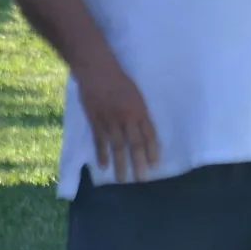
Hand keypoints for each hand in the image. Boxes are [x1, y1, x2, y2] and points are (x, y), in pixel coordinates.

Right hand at [77, 57, 159, 181]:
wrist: (97, 70)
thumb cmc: (119, 79)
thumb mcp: (136, 94)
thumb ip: (139, 112)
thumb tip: (143, 129)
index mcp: (140, 110)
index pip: (149, 134)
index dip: (152, 151)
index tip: (154, 165)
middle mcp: (127, 117)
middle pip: (135, 144)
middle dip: (139, 163)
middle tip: (141, 179)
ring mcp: (111, 120)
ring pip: (118, 146)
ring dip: (120, 164)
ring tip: (122, 179)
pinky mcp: (96, 121)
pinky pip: (100, 141)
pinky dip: (102, 154)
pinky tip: (103, 166)